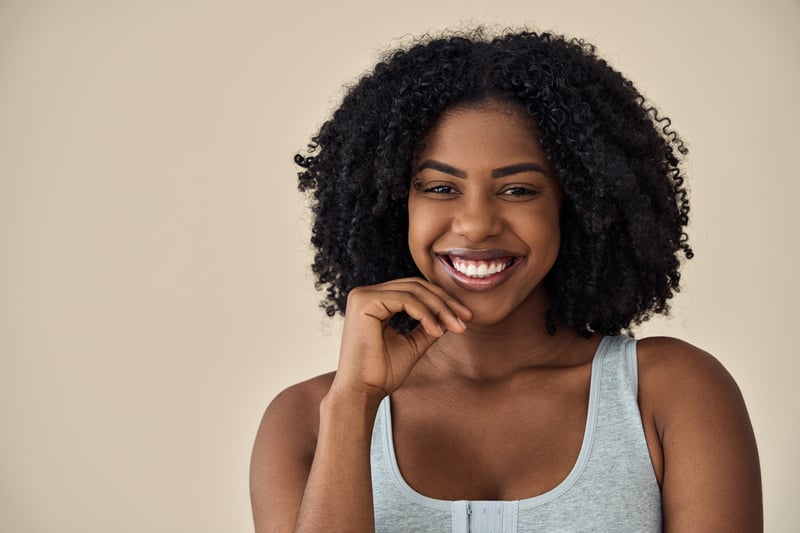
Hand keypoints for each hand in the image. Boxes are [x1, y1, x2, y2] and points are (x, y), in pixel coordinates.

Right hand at [331, 277, 471, 401]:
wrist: (362, 392)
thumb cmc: (382, 374)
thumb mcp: (412, 345)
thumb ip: (427, 327)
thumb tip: (451, 315)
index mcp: (374, 302)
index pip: (414, 290)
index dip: (442, 301)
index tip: (464, 319)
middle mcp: (366, 294)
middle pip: (416, 286)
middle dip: (445, 302)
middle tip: (465, 320)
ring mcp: (363, 296)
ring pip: (413, 291)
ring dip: (439, 308)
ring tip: (455, 328)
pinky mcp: (364, 302)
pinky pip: (405, 299)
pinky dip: (425, 314)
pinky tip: (436, 331)